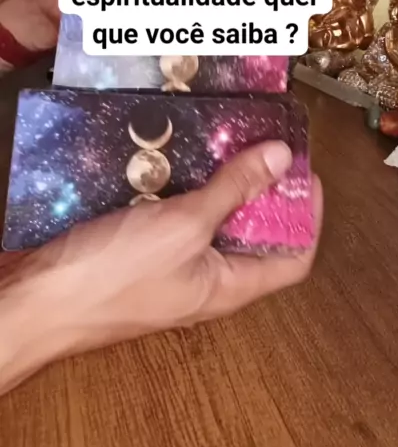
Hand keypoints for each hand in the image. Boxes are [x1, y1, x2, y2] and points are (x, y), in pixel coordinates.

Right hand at [0, 141, 322, 393]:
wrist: (39, 300)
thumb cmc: (112, 279)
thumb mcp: (185, 226)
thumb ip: (234, 190)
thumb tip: (282, 159)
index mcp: (230, 287)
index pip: (294, 259)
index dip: (309, 218)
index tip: (308, 176)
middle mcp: (207, 281)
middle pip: (254, 236)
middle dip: (264, 193)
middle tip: (263, 149)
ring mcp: (174, 266)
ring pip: (214, 222)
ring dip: (223, 185)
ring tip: (225, 146)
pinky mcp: (143, 250)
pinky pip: (178, 217)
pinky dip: (186, 189)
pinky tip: (178, 161)